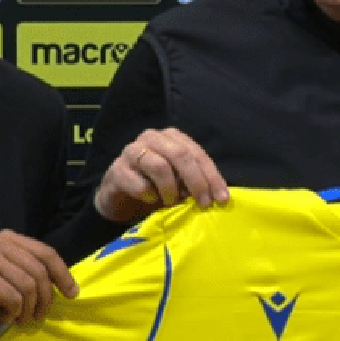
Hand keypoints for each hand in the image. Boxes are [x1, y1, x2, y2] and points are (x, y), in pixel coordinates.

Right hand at [0, 229, 77, 325]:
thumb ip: (27, 267)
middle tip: (42, 314)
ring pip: (29, 287)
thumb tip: (59, 284)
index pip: (46, 252)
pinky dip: (15, 312)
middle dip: (47, 297)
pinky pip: (15, 299)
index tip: (71, 292)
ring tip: (23, 319)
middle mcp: (2, 245)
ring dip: (30, 308)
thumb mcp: (4, 267)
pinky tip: (6, 317)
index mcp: (10, 238)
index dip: (62, 273)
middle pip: (40, 271)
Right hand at [93, 128, 229, 222]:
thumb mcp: (179, 180)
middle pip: (180, 155)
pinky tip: (150, 200)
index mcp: (171, 137)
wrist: (119, 195)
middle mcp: (152, 137)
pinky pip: (140, 185)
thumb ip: (195, 180)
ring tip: (172, 202)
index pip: (197, 153)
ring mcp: (132, 151)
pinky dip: (150, 196)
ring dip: (171, 189)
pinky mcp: (117, 170)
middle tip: (203, 203)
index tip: (222, 198)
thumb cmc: (154, 185)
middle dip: (196, 181)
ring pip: (160, 166)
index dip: (212, 176)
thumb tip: (218, 195)